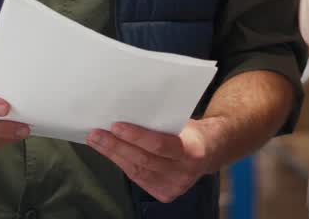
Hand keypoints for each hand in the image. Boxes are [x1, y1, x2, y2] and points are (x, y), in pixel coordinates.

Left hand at [88, 119, 223, 202]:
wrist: (212, 150)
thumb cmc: (192, 130)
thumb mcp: (183, 122)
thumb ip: (160, 122)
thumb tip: (126, 113)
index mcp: (193, 150)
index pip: (159, 145)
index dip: (136, 136)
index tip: (115, 125)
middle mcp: (185, 172)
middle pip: (143, 160)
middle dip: (116, 146)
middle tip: (96, 133)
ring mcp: (176, 186)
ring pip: (137, 171)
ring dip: (114, 155)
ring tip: (97, 141)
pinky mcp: (167, 194)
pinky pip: (139, 179)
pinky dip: (123, 164)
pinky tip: (111, 153)